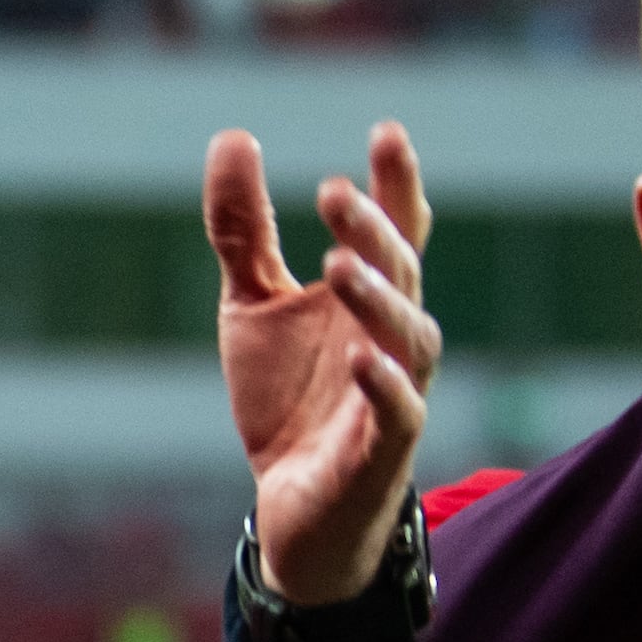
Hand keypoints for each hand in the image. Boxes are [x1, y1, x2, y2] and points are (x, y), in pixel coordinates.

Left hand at [207, 122, 438, 605]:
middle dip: (373, 231)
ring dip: (378, 299)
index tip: (386, 131)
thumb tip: (233, 135)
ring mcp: (395, 394)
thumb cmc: (288, 400)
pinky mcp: (382, 452)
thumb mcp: (252, 305)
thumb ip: (245, 231)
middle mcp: (391, 339)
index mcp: (366, 299)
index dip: (395, 184)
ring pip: (407, 338)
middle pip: (400, 274)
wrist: (291, 510)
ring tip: (340, 263)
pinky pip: (396, 413)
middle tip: (332, 191)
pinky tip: (360, 358)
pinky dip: (383, 385)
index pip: (395, 231)